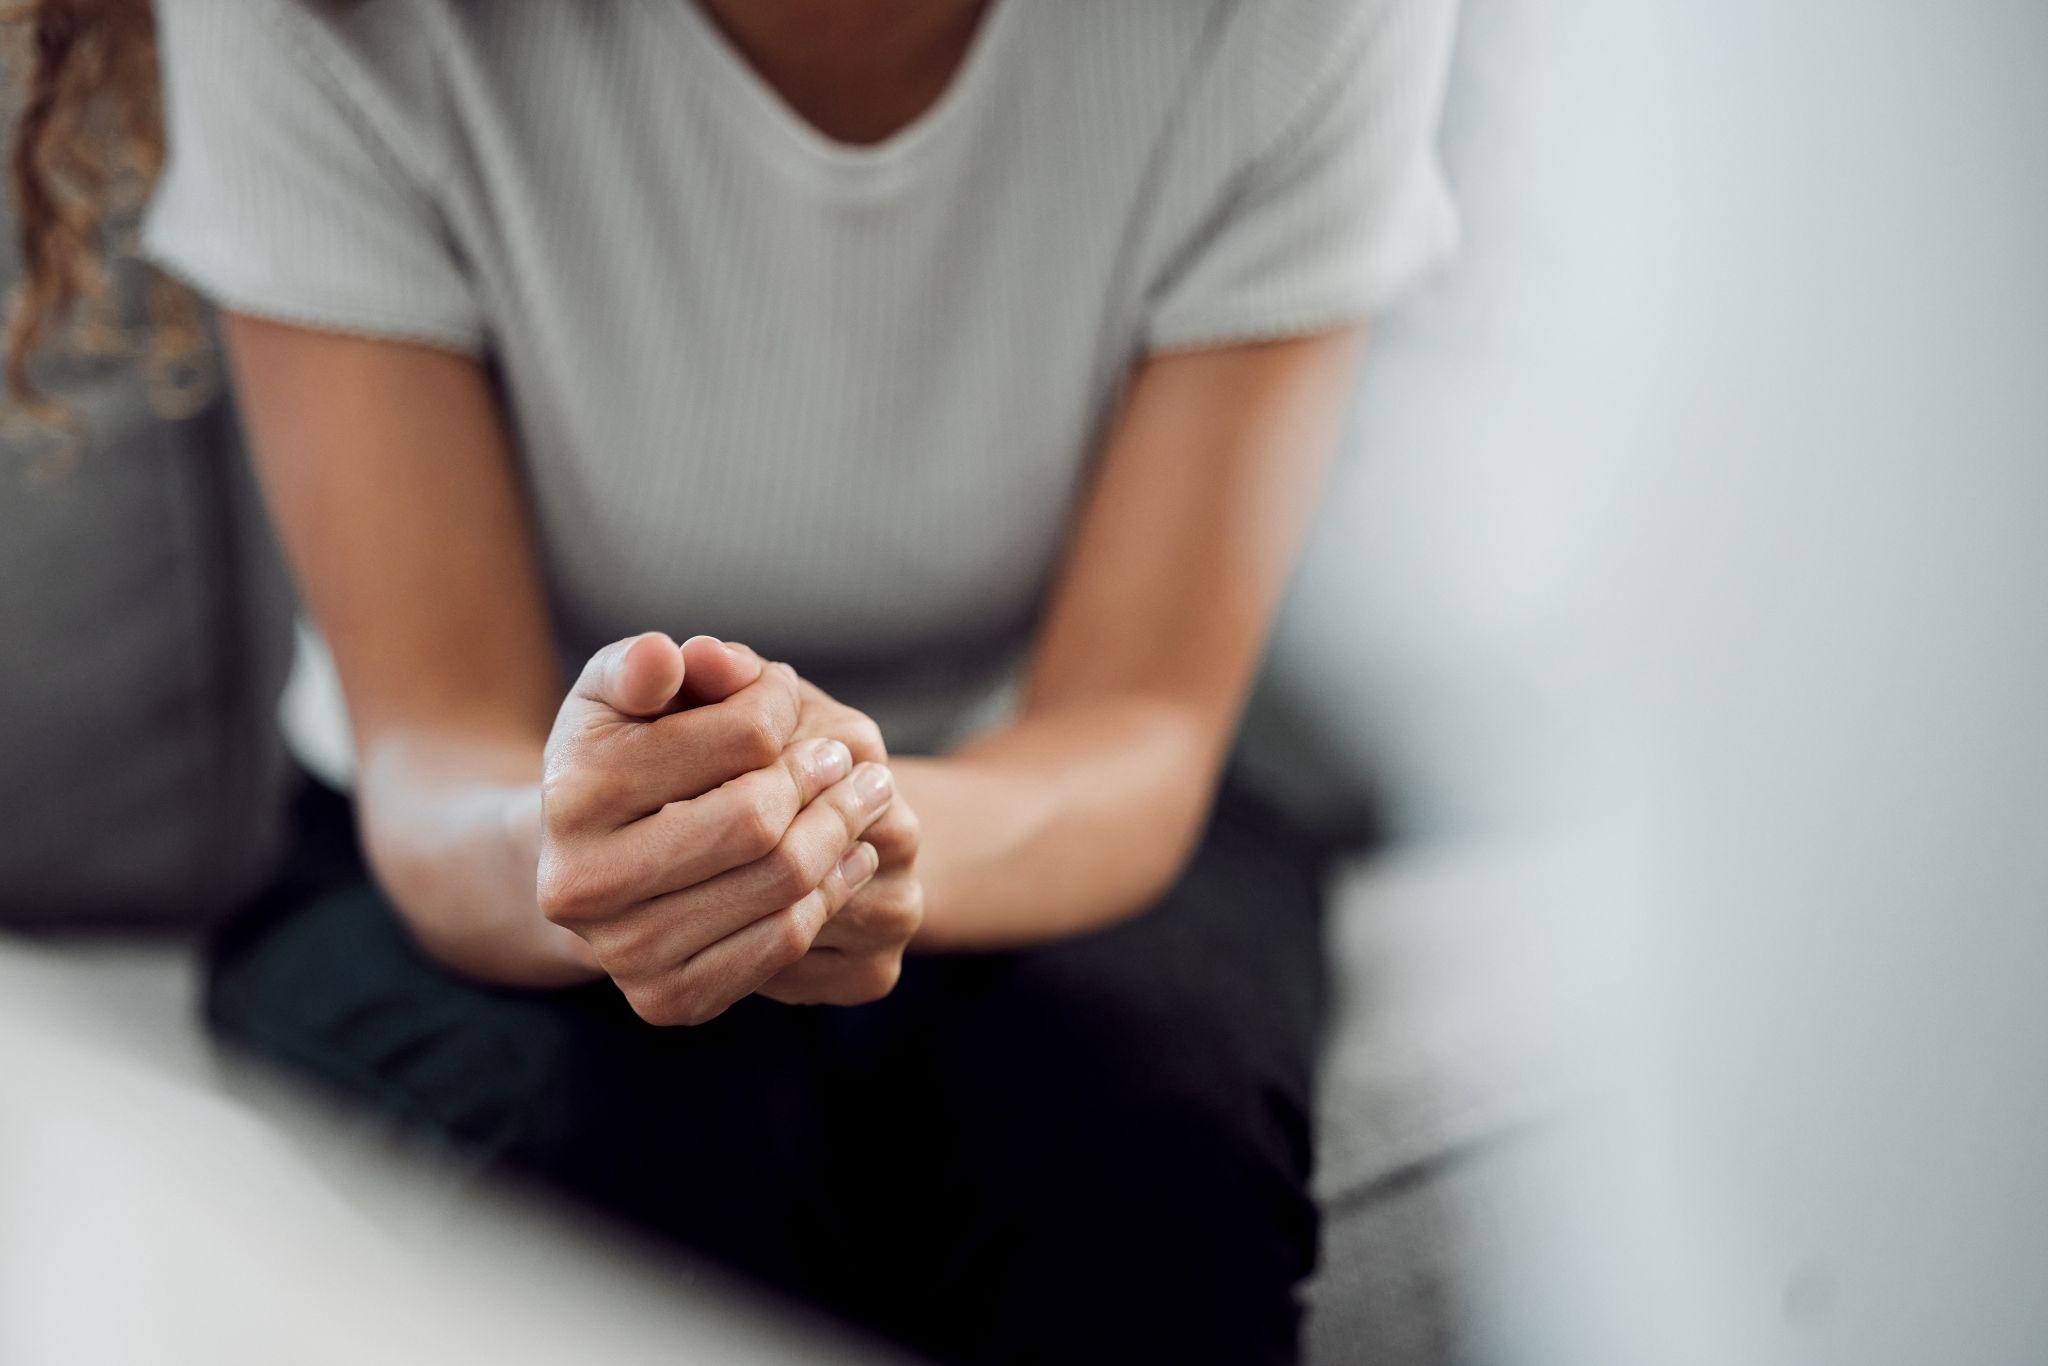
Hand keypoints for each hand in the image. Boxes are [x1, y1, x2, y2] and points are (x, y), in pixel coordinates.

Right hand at [535, 633, 897, 1024]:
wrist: (587, 864)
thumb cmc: (619, 754)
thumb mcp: (622, 692)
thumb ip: (648, 664)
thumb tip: (671, 657)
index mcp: (573, 790)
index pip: (738, 737)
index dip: (780, 705)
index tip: (790, 693)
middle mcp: (582, 883)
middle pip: (758, 820)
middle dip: (824, 779)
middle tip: (851, 759)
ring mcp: (622, 952)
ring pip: (780, 885)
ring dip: (844, 834)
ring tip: (867, 798)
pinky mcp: (665, 1000)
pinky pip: (781, 945)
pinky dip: (831, 895)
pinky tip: (850, 858)